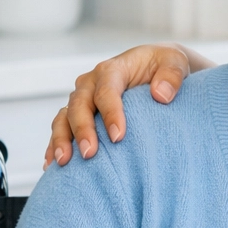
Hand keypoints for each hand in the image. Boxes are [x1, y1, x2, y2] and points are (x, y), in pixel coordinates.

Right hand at [44, 44, 211, 167]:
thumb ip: (172, 75)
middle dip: (82, 130)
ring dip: (62, 139)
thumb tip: (161, 95)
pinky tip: (52, 165)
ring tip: (64, 162)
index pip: (106, 91)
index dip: (110, 113)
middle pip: (79, 105)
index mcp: (113, 70)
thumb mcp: (175, 62)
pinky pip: (62, 128)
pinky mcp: (80, 112)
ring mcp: (83, 98)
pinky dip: (55, 144)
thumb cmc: (165, 65)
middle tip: (89, 154)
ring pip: (64, 117)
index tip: (118, 136)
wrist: (157, 66)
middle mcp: (92, 83)